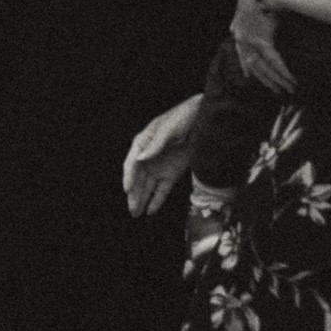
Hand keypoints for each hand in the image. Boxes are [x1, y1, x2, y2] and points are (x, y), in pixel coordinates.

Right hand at [123, 94, 203, 217]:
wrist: (203, 118)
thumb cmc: (182, 117)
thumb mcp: (169, 129)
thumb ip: (155, 145)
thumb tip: (139, 159)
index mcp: (143, 143)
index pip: (133, 163)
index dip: (129, 177)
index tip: (128, 189)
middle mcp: (148, 157)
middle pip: (138, 178)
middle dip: (134, 194)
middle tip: (132, 209)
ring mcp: (160, 166)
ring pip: (148, 186)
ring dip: (142, 199)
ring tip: (137, 214)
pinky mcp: (172, 173)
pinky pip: (163, 189)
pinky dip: (157, 199)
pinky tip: (151, 211)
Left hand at [230, 0, 294, 94]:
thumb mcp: (261, 0)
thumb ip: (266, 9)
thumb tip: (277, 8)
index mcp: (239, 26)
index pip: (242, 51)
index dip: (247, 64)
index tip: (250, 76)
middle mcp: (241, 35)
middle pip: (253, 64)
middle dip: (265, 79)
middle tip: (275, 91)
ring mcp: (250, 38)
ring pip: (263, 66)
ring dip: (276, 79)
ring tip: (288, 90)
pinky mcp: (262, 39)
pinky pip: (274, 60)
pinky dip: (284, 71)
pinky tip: (292, 81)